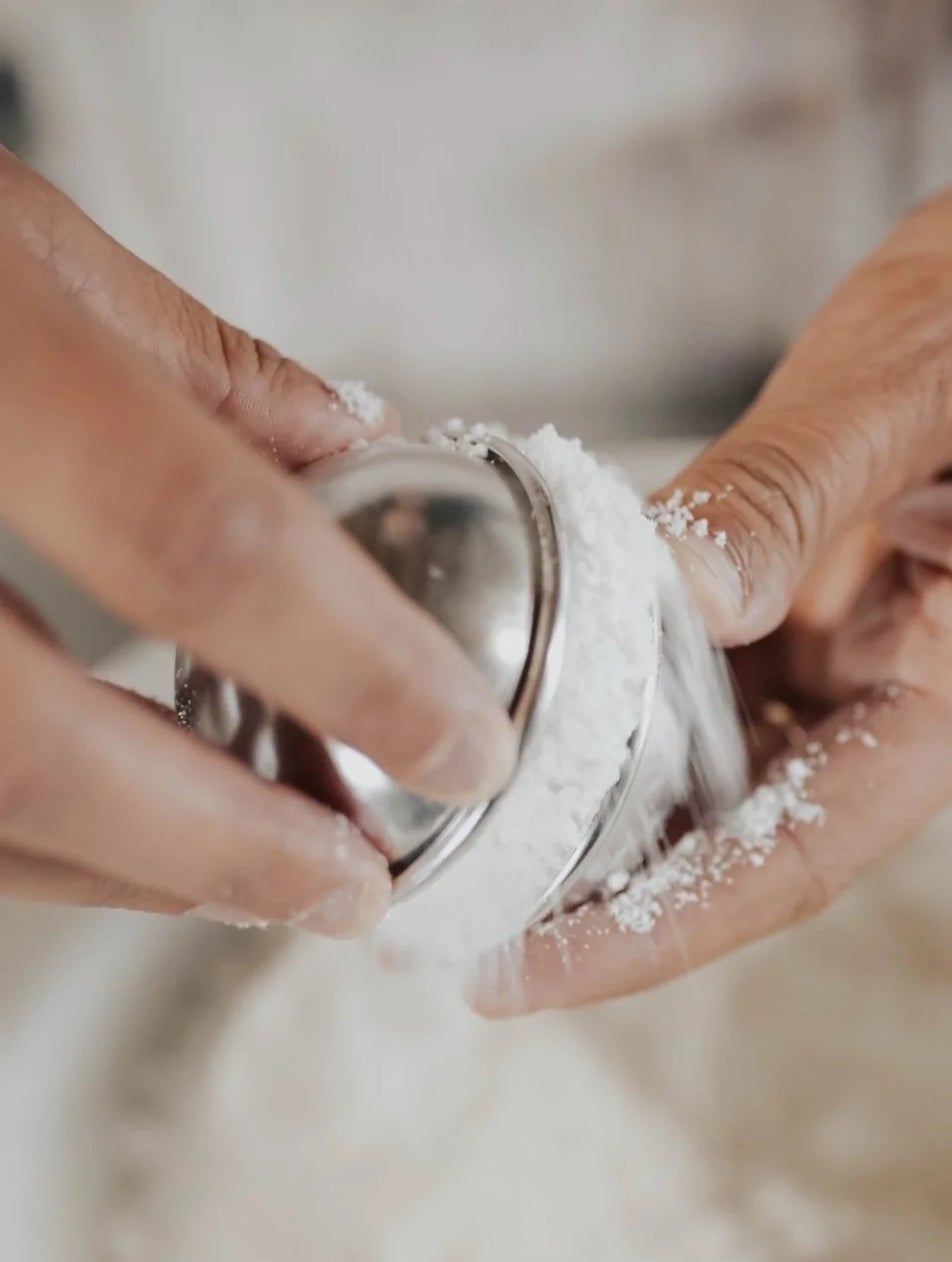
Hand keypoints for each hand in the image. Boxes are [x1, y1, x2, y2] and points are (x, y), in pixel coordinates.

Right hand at [0, 150, 514, 931]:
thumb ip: (195, 367)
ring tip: (266, 882)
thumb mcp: (12, 237)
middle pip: (36, 747)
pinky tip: (128, 840)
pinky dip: (37, 837)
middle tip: (351, 889)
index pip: (195, 541)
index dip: (352, 667)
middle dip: (224, 846)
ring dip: (130, 869)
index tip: (462, 743)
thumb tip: (362, 449)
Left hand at [507, 142, 951, 1012]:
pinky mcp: (874, 605)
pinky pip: (758, 680)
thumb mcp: (922, 362)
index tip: (532, 974)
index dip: (662, 926)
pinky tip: (568, 698)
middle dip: (621, 887)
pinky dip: (662, 696)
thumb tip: (675, 595)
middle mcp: (946, 692)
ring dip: (630, 799)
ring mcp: (908, 655)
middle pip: (769, 835)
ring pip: (755, 765)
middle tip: (465, 912)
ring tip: (489, 827)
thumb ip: (789, 486)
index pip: (809, 849)